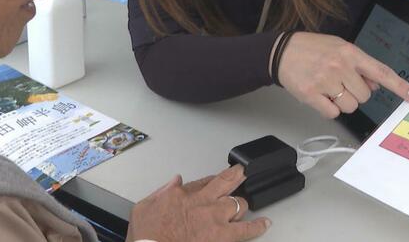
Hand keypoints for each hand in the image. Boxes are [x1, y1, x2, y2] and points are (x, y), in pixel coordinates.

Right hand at [127, 165, 269, 241]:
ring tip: (246, 204)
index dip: (212, 180)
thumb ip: (161, 192)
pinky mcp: (222, 236)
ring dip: (241, 204)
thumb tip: (174, 181)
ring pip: (238, 204)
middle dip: (236, 177)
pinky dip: (257, 226)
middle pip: (226, 183)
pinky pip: (246, 229)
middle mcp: (202, 202)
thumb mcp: (144, 207)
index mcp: (182, 194)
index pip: (203, 181)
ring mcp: (214, 218)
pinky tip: (265, 223)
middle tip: (242, 173)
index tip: (216, 179)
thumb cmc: (147, 236)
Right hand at [277, 32, 408, 117]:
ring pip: (350, 106)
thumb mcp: (340, 48)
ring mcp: (325, 81)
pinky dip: (328, 108)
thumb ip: (360, 65)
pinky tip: (320, 94)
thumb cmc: (313, 49)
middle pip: (365, 96)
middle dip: (356, 93)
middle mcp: (340, 66)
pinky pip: (333, 113)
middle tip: (340, 82)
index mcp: (350, 53)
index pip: (381, 72)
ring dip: (342, 102)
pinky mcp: (311, 94)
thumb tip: (377, 85)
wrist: (281, 52)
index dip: (399, 86)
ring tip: (328, 87)